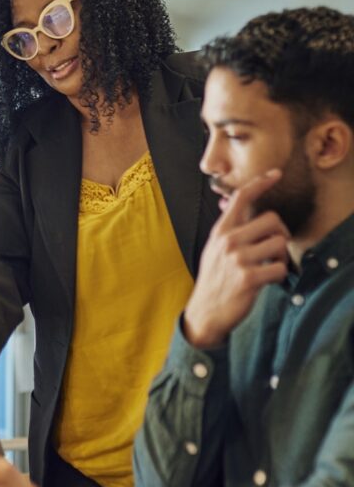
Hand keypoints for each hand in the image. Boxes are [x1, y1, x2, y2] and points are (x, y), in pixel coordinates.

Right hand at [184, 170, 288, 347]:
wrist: (205, 311)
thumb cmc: (214, 278)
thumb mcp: (213, 248)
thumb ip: (226, 228)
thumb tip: (227, 203)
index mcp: (220, 231)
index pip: (240, 198)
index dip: (260, 183)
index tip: (275, 175)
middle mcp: (228, 241)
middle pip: (272, 219)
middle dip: (280, 233)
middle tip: (274, 247)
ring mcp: (238, 259)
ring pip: (279, 243)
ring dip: (281, 256)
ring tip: (270, 265)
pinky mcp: (249, 278)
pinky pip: (280, 268)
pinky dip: (280, 275)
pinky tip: (268, 280)